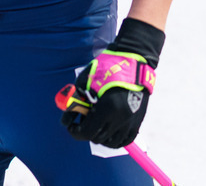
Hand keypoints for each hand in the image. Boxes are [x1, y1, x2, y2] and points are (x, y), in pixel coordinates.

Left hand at [61, 18, 163, 148]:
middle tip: (81, 120)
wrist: (134, 62)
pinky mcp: (138, 121)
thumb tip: (67, 116)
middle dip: (86, 131)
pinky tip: (107, 130)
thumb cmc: (107, 67)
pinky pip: (125, 140)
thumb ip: (76, 100)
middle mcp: (120, 119)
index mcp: (107, 108)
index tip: (70, 125)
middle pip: (98, 138)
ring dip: (100, 137)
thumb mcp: (86, 81)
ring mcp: (131, 122)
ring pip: (112, 143)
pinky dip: (115, 139)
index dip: (75, 131)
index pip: (87, 133)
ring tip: (94, 124)